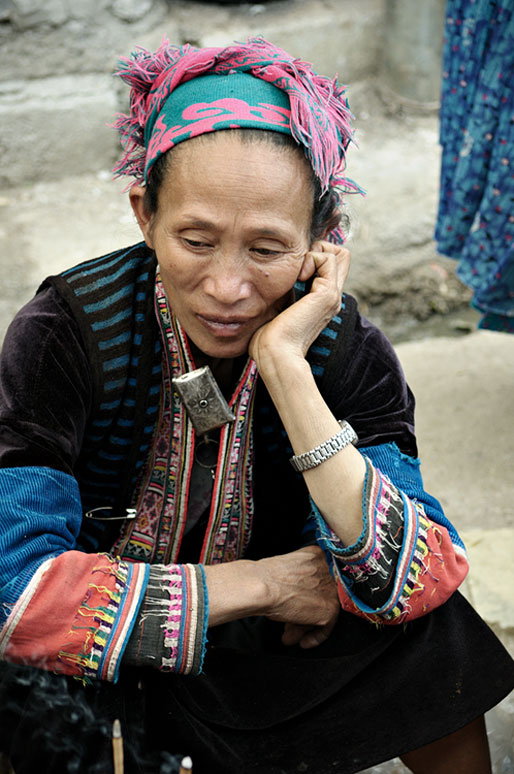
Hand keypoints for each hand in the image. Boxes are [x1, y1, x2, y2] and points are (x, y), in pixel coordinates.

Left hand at [249, 241, 350, 366]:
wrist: (275, 353)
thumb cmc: (268, 339)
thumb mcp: (276, 308)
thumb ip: (282, 293)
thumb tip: (268, 280)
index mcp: (321, 300)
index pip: (332, 265)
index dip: (315, 255)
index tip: (294, 268)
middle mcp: (331, 297)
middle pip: (341, 256)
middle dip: (319, 249)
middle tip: (299, 265)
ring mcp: (332, 295)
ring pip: (338, 252)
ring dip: (314, 253)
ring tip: (298, 274)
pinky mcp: (327, 294)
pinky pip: (328, 258)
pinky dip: (311, 258)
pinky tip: (299, 277)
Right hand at [256, 545, 339, 647]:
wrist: (262, 586)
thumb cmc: (265, 578)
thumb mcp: (286, 571)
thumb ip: (298, 580)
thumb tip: (299, 600)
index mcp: (317, 555)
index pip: (317, 580)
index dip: (305, 597)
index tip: (298, 607)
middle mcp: (328, 570)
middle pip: (319, 596)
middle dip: (304, 612)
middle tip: (289, 622)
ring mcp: (330, 589)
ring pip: (321, 611)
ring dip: (304, 625)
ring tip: (288, 634)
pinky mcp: (330, 608)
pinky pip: (326, 628)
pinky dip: (314, 637)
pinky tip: (303, 642)